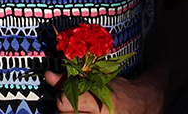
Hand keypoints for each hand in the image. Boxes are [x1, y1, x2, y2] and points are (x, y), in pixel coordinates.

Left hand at [44, 72, 163, 112]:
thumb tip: (48, 76)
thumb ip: (69, 80)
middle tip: (75, 104)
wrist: (139, 103)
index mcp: (97, 102)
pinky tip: (84, 113)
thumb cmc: (117, 90)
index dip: (62, 96)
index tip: (70, 92)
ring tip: (80, 110)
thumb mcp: (95, 80)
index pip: (63, 102)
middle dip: (63, 108)